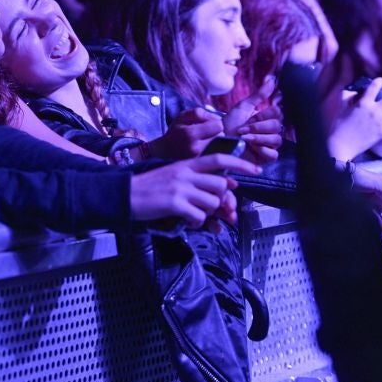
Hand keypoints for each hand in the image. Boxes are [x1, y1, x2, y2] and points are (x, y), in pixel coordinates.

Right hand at [130, 154, 260, 227]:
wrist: (125, 194)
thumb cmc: (149, 186)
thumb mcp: (173, 173)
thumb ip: (196, 176)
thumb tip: (227, 184)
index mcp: (186, 163)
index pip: (219, 159)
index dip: (240, 164)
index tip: (256, 171)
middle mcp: (186, 173)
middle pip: (220, 185)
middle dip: (219, 198)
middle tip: (207, 205)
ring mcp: (181, 188)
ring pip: (212, 202)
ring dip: (206, 212)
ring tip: (192, 213)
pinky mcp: (175, 204)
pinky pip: (199, 216)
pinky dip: (196, 222)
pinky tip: (187, 221)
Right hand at [144, 107, 223, 158]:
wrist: (163, 154)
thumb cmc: (175, 133)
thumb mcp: (182, 117)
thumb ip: (198, 113)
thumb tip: (215, 118)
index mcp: (190, 134)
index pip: (218, 126)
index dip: (214, 123)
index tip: (208, 126)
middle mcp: (196, 148)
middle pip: (221, 137)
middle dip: (216, 134)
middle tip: (206, 135)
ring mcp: (199, 160)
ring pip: (221, 147)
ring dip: (216, 144)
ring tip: (205, 143)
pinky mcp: (202, 167)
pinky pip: (217, 157)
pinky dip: (215, 153)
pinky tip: (206, 151)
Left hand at [222, 76, 281, 162]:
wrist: (218, 140)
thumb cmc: (229, 124)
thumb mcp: (243, 107)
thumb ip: (259, 95)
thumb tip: (272, 80)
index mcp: (267, 118)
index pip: (277, 113)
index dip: (263, 115)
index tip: (249, 117)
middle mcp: (270, 131)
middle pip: (277, 126)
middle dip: (258, 127)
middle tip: (242, 129)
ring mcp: (269, 145)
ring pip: (276, 140)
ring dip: (258, 137)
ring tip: (243, 137)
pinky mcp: (265, 158)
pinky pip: (273, 154)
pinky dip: (262, 149)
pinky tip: (251, 147)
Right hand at [326, 78, 381, 159]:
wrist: (342, 145)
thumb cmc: (339, 127)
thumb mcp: (341, 108)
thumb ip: (347, 97)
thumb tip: (354, 91)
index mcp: (363, 102)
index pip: (376, 85)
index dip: (381, 81)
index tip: (381, 82)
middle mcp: (374, 110)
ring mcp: (380, 121)